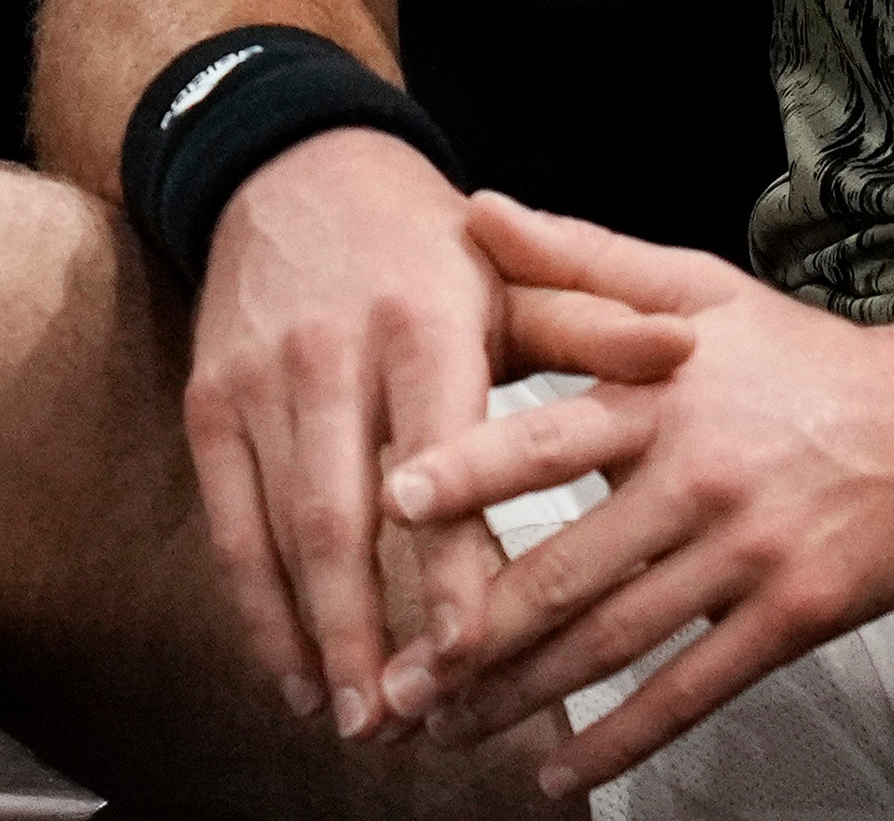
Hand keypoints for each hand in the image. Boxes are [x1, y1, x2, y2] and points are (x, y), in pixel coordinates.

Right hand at [180, 129, 692, 744]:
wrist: (296, 170)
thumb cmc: (426, 245)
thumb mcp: (513, 271)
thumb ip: (595, 322)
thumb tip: (686, 351)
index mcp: (422, 321)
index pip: (443, 458)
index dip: (450, 562)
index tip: (472, 651)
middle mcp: (332, 353)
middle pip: (345, 517)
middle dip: (369, 631)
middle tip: (402, 723)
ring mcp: (259, 384)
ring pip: (282, 534)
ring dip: (316, 639)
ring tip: (359, 723)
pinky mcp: (208, 406)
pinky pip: (229, 525)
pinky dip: (257, 610)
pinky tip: (291, 675)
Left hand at [378, 195, 893, 799]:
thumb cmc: (804, 356)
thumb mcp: (698, 289)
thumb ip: (580, 259)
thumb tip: (476, 209)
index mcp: (662, 397)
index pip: (549, 436)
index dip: (471, 469)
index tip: (392, 503)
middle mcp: (699, 476)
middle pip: (565, 569)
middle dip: (469, 635)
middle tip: (395, 679)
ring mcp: (747, 553)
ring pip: (613, 640)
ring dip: (523, 695)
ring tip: (448, 728)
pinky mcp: (793, 616)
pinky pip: (690, 689)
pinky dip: (621, 738)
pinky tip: (559, 770)